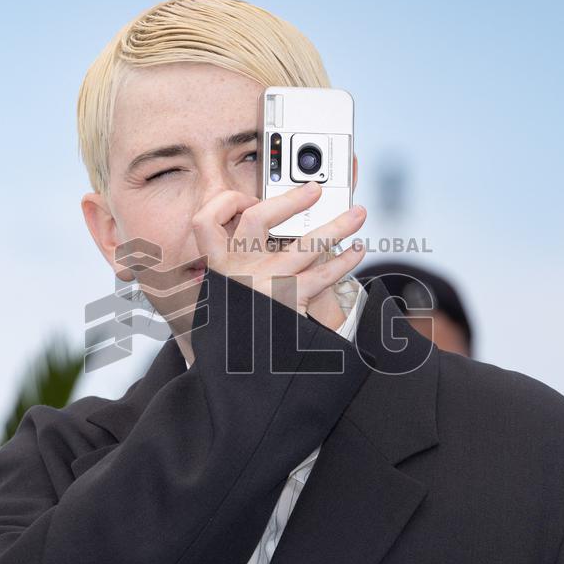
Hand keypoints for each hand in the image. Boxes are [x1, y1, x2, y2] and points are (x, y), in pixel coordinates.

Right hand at [191, 181, 366, 315]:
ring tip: (357, 216)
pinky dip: (345, 261)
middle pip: (258, 218)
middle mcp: (239, 271)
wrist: (241, 372)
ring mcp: (265, 283)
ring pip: (306, 243)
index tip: (247, 199)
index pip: (205, 221)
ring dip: (338, 226)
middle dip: (290, 199)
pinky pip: (324, 274)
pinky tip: (356, 252)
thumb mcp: (225, 297)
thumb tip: (252, 235)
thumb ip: (233, 268)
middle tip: (314, 191)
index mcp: (218, 268)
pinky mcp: (290, 301)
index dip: (226, 203)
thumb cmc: (239, 329)